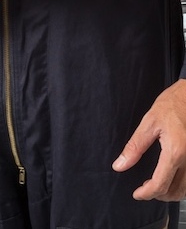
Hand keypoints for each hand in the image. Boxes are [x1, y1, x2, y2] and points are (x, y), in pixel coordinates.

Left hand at [112, 79, 185, 200]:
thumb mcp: (149, 122)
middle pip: (176, 191)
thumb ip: (135, 146)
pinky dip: (181, 185)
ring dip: (171, 193)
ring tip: (155, 186)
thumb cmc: (172, 105)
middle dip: (159, 195)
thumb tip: (120, 164)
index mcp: (176, 152)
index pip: (161, 183)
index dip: (147, 193)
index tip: (137, 194)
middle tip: (144, 190)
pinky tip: (170, 178)